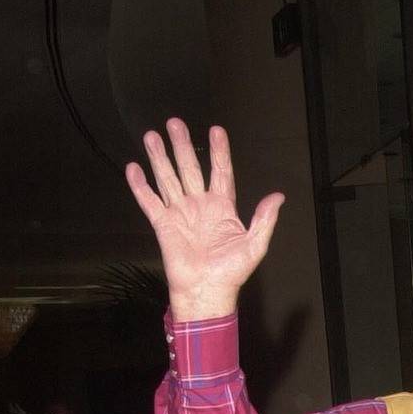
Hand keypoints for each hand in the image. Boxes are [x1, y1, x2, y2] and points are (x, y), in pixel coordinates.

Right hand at [124, 120, 283, 320]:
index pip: (220, 172)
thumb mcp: (255, 245)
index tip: (216, 130)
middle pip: (189, 169)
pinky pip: (149, 202)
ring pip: (168, 179)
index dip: (218, 152)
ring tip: (151, 136)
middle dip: (182, 146)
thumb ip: (264, 219)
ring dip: (159, 158)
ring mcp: (180, 213)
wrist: (207, 291)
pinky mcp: (163, 225)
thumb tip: (279, 196)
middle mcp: (199, 205)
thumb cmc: (232, 272)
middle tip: (174, 122)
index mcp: (222, 207)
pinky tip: (133, 168)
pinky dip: (141, 186)